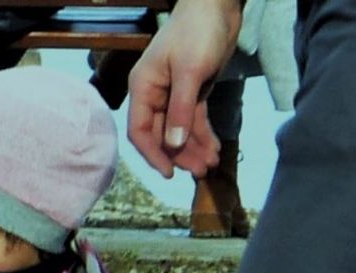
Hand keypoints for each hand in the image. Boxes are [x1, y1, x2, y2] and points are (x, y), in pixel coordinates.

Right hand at [127, 0, 241, 177]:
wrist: (216, 7)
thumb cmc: (197, 32)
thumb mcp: (190, 72)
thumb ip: (181, 109)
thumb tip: (174, 143)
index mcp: (143, 88)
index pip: (140, 130)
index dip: (153, 154)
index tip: (170, 173)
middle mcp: (154, 95)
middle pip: (161, 135)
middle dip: (180, 155)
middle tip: (201, 171)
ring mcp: (173, 95)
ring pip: (179, 131)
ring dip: (193, 149)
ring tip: (211, 164)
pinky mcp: (192, 93)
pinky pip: (194, 121)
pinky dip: (203, 136)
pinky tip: (214, 149)